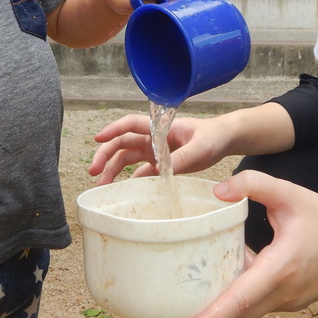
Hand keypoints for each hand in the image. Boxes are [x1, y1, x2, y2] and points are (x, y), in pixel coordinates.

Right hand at [89, 112, 232, 184]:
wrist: (224, 141)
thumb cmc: (212, 136)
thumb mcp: (200, 146)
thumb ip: (182, 157)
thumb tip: (162, 171)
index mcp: (159, 128)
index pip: (130, 125)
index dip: (112, 130)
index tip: (97, 139)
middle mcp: (152, 138)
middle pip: (121, 144)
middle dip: (105, 156)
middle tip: (94, 172)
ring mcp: (154, 151)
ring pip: (127, 159)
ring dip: (113, 171)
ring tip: (102, 187)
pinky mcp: (160, 164)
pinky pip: (141, 173)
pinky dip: (130, 181)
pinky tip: (124, 193)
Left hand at [177, 171, 317, 317]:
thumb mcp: (288, 193)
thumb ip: (253, 184)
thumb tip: (218, 191)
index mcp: (281, 269)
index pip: (240, 300)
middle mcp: (284, 293)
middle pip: (238, 316)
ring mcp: (290, 302)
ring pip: (248, 312)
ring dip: (225, 308)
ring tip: (200, 295)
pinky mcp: (293, 302)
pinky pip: (260, 305)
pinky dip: (243, 298)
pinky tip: (234, 274)